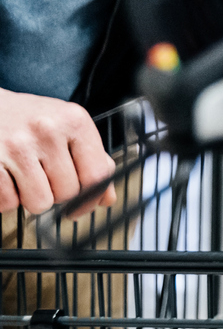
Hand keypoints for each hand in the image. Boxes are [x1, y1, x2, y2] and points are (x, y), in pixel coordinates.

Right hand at [0, 89, 116, 214]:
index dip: (91, 198)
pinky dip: (6, 198)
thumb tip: (106, 198)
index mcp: (74, 121)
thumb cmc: (30, 121)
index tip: (82, 207)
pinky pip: (8, 203)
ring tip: (23, 176)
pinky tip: (6, 177)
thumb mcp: (67, 127)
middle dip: (55, 193)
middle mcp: (48, 130)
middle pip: (68, 193)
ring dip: (30, 198)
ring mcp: (17, 145)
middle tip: (41, 175)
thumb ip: (91, 160)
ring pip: (40, 203)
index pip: (97, 175)